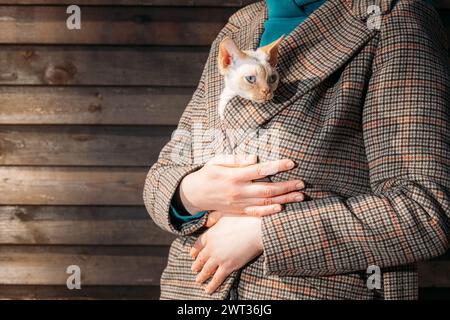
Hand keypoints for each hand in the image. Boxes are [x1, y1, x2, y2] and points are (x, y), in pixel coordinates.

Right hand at [179, 154, 304, 215]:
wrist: (195, 194)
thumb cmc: (208, 173)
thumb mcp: (216, 161)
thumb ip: (235, 159)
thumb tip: (255, 157)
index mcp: (234, 176)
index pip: (259, 170)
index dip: (276, 167)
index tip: (291, 163)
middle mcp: (238, 191)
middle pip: (267, 190)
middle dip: (287, 186)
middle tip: (302, 183)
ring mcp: (239, 203)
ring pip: (266, 202)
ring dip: (285, 199)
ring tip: (300, 196)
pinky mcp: (239, 211)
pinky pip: (256, 213)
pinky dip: (270, 212)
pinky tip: (282, 208)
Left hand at [189, 215, 262, 293]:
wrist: (256, 229)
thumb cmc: (243, 219)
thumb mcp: (224, 214)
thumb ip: (213, 218)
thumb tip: (207, 222)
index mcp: (210, 234)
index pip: (198, 244)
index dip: (194, 251)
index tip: (192, 255)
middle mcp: (211, 247)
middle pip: (200, 258)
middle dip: (196, 265)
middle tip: (193, 269)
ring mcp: (219, 258)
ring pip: (206, 270)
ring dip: (202, 276)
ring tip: (198, 281)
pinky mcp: (228, 266)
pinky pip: (217, 278)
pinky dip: (212, 285)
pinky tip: (208, 290)